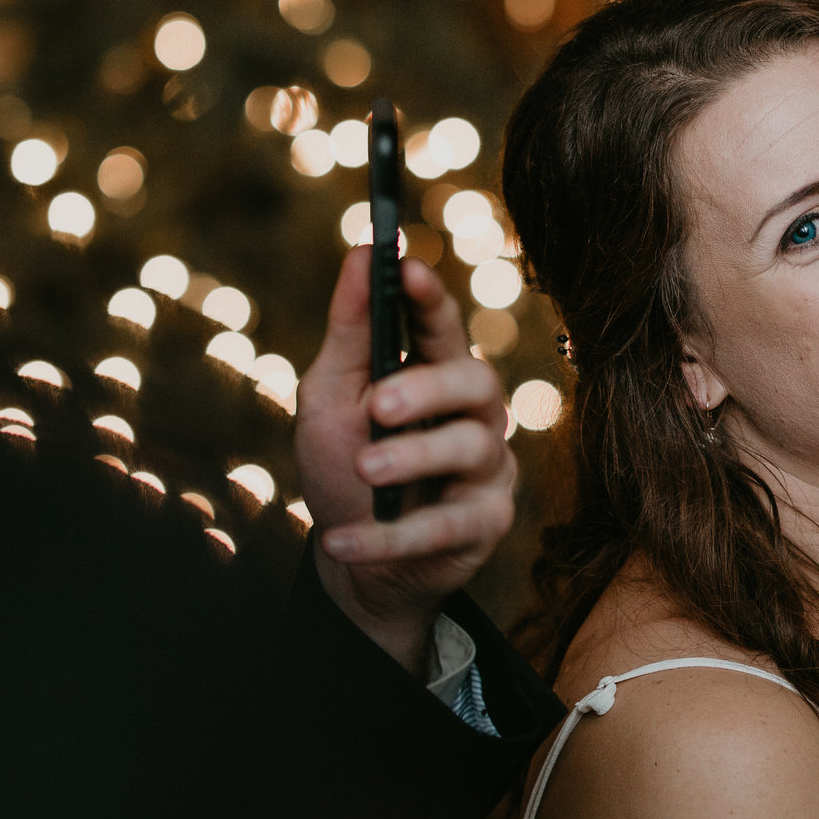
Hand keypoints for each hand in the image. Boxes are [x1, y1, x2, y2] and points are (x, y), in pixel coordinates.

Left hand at [294, 248, 517, 674]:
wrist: (353, 565)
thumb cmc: (346, 467)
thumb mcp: (331, 397)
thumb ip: (350, 333)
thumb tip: (360, 253)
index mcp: (435, 373)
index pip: (442, 326)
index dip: (430, 298)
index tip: (406, 270)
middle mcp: (474, 415)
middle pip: (477, 382)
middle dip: (428, 388)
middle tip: (378, 405)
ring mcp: (486, 469)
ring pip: (471, 448)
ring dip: (412, 458)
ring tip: (365, 469)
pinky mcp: (485, 524)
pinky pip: (447, 526)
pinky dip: (390, 536)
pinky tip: (342, 539)